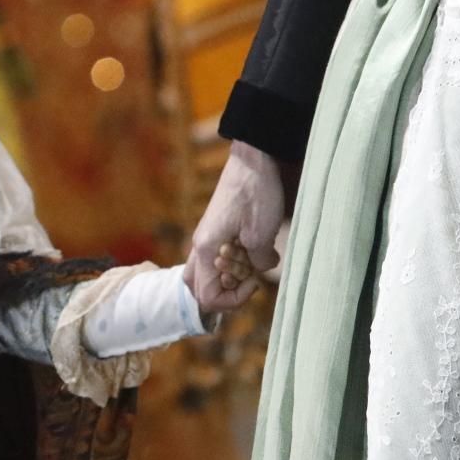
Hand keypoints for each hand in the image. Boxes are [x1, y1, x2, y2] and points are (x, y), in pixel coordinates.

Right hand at [186, 141, 289, 313]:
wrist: (253, 159)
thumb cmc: (255, 193)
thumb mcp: (262, 234)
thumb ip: (259, 262)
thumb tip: (261, 268)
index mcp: (206, 250)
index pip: (206, 296)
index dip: (232, 300)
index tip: (254, 283)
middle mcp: (200, 246)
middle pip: (197, 287)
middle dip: (225, 291)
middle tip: (249, 276)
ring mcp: (206, 236)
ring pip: (205, 272)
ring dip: (227, 276)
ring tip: (250, 263)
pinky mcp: (216, 228)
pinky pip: (215, 257)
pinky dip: (231, 262)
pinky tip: (251, 249)